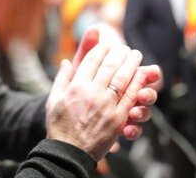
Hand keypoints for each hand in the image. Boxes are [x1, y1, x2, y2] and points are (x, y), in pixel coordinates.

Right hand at [47, 39, 156, 160]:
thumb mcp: (54, 98)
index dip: (101, 49)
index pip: (92, 60)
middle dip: (119, 52)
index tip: (107, 43)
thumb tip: (65, 62)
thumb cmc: (59, 124)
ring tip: (135, 54)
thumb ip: (61, 78)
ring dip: (131, 63)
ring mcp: (106, 106)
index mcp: (76, 86)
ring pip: (123, 78)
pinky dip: (137, 83)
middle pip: (110, 65)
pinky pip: (130, 96)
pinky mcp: (118, 119)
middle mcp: (92, 93)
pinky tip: (141, 74)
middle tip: (124, 46)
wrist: (69, 151)